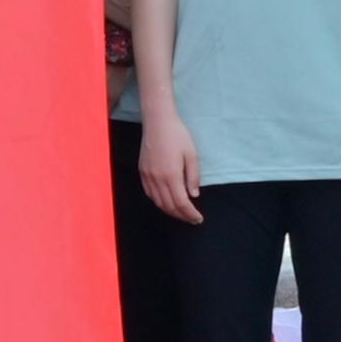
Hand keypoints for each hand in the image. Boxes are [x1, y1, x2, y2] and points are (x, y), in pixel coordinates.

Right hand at [136, 109, 203, 225]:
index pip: (181, 203)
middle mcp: (157, 179)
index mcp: (171, 175)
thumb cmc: (177, 135)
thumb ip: (193, 176)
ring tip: (181, 213)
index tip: (198, 219)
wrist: (157, 122)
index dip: (190, 214)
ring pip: (158, 202)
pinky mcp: (142, 172)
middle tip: (192, 219)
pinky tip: (166, 202)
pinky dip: (159, 202)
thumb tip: (194, 195)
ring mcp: (148, 176)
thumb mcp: (192, 154)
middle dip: (182, 216)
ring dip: (170, 211)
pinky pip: (149, 194)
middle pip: (169, 206)